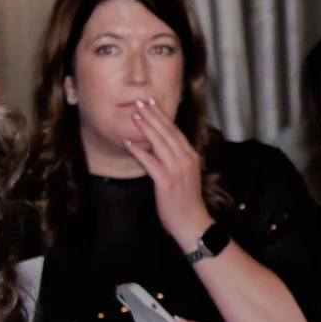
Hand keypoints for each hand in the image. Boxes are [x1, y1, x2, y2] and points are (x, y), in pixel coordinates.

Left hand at [123, 98, 214, 250]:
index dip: (162, 115)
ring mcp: (176, 169)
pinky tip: (128, 142)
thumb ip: (175, 158)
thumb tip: (159, 145)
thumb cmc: (186, 200)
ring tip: (134, 114)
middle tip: (139, 101)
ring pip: (159, 142)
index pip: (175, 130)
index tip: (151, 102)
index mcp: (191, 155)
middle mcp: (185, 159)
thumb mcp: (185, 174)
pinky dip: (138, 151)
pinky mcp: (166, 181)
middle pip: (167, 132)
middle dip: (152, 115)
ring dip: (145, 127)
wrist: (192, 221)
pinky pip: (150, 162)